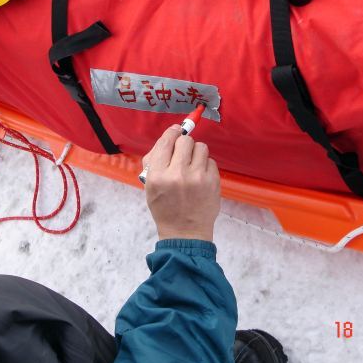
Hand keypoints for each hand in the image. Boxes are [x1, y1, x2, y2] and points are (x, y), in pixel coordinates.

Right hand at [142, 125, 220, 240]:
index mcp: (158, 176)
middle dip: (184, 144)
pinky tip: (200, 177)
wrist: (185, 232)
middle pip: (185, 140)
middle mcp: (177, 174)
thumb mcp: (150, 186)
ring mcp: (198, 178)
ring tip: (192, 165)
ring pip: (201, 147)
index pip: (166, 142)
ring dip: (196, 153)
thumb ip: (156, 161)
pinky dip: (205, 165)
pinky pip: (211, 161)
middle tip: (183, 153)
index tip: (176, 131)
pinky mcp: (213, 182)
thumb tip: (171, 136)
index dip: (172, 133)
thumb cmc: (165, 208)